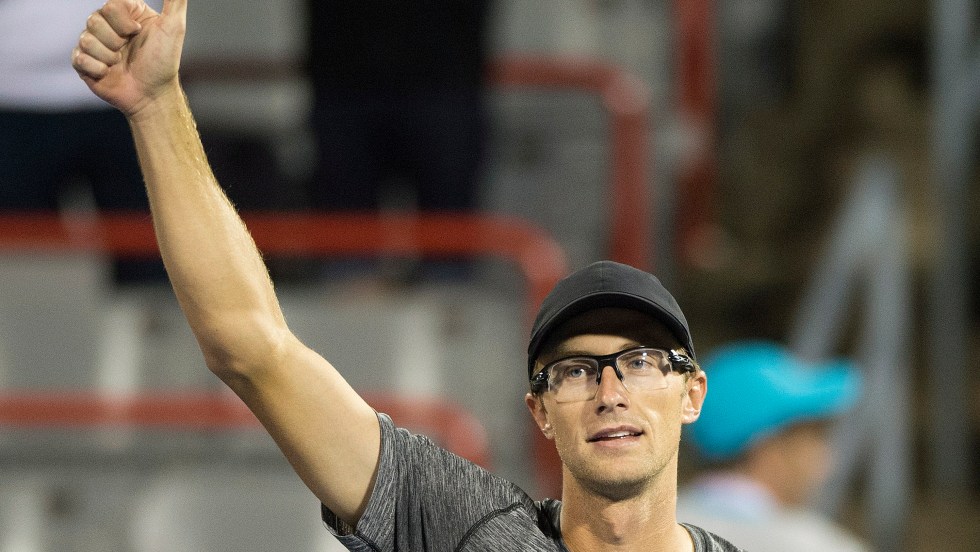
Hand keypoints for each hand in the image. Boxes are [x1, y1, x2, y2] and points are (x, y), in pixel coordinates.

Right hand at [72, 0, 187, 117]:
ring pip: (86, 38)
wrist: (152, 94)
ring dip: (108, 56)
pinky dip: (97, 68)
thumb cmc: (163, 62)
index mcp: (126, 14)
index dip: (123, 21)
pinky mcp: (84, 63)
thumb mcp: (174, 27)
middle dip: (116, 39)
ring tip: (120, 63)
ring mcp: (94, 44)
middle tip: (128, 51)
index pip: (111, 4)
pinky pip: (79, 58)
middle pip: (94, 19)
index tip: (137, 32)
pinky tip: (109, 73)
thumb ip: (175, 1)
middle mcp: (108, 25)